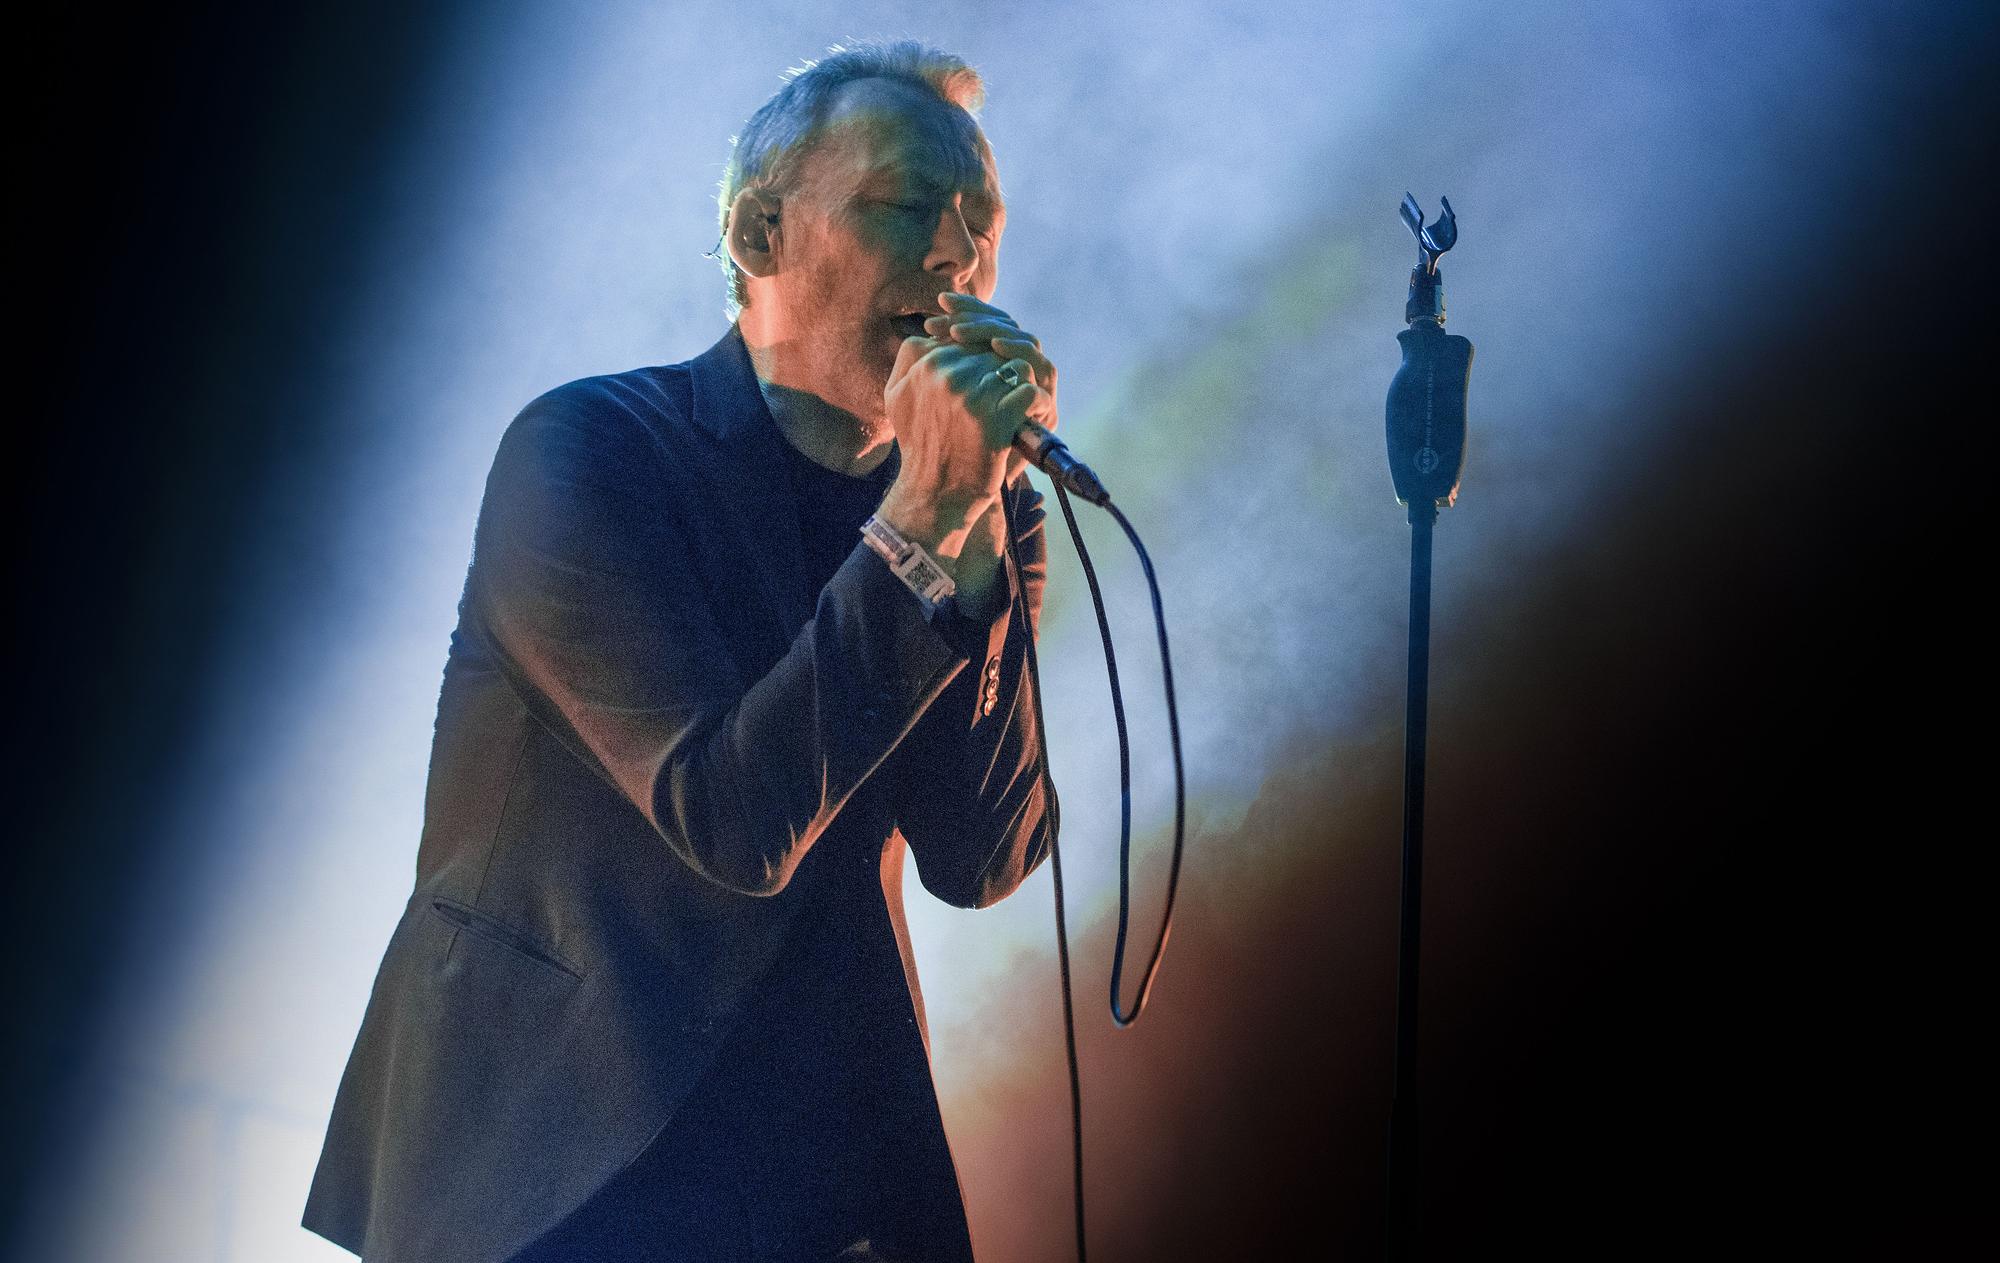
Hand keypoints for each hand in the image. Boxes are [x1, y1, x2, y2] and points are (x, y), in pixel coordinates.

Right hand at [879, 299, 1050, 558]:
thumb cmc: (920, 445)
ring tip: (1020, 403)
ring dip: (1021, 384)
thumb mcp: (897, 397)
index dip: (982, 353)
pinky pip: (1030, 390)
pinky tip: (1032, 415)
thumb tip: (934, 332)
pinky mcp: (996, 417)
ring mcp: (972, 395)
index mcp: (924, 362)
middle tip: (1007, 392)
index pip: (966, 336)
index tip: (987, 375)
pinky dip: (1037, 402)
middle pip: (993, 350)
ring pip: (1014, 366)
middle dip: (1002, 369)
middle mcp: (947, 373)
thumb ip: (909, 358)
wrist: (934, 493)